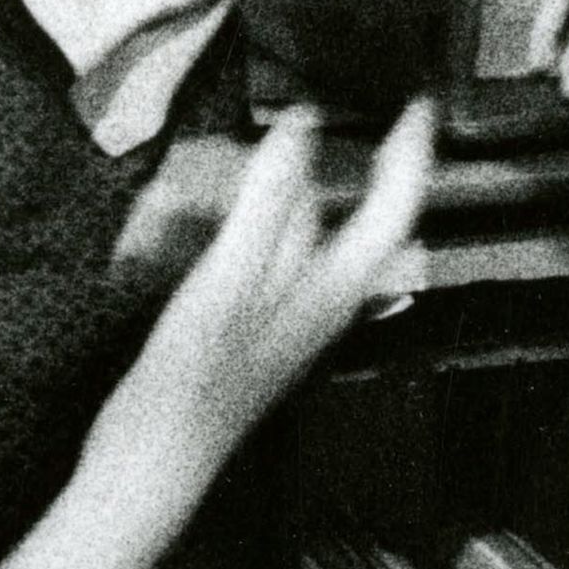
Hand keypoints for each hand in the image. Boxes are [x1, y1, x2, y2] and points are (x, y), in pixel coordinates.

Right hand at [82, 100, 437, 503]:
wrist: (153, 460)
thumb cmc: (193, 383)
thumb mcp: (228, 276)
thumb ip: (269, 200)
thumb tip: (300, 127)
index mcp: (332, 287)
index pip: (395, 207)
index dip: (411, 153)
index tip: (415, 107)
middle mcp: (319, 297)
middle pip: (324, 210)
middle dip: (280, 171)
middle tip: (238, 150)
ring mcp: (283, 311)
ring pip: (278, 229)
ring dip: (234, 201)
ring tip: (178, 201)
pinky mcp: (247, 322)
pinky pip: (242, 255)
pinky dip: (212, 233)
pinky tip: (166, 238)